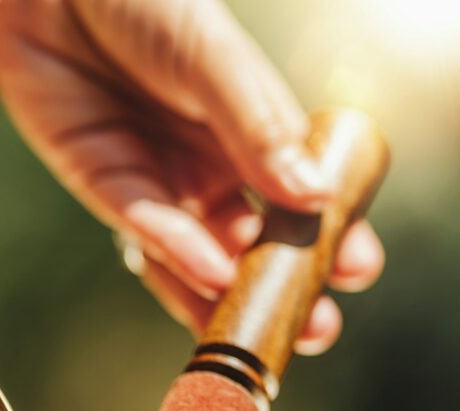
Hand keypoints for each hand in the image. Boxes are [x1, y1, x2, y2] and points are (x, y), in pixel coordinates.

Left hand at [0, 0, 384, 353]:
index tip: (357, 271)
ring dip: (225, 294)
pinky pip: (143, 226)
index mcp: (248, 133)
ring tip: (258, 329)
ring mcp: (156, 179)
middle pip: (248, 242)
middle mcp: (206, 165)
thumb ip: (257, 127)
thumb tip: (316, 196)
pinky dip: (177, 251)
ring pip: (195, 252)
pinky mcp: (102, 184)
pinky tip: (210, 274)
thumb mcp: (213, 59)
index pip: (296, 198)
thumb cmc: (147, 5)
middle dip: (280, 288)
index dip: (326, 238)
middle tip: (315, 329)